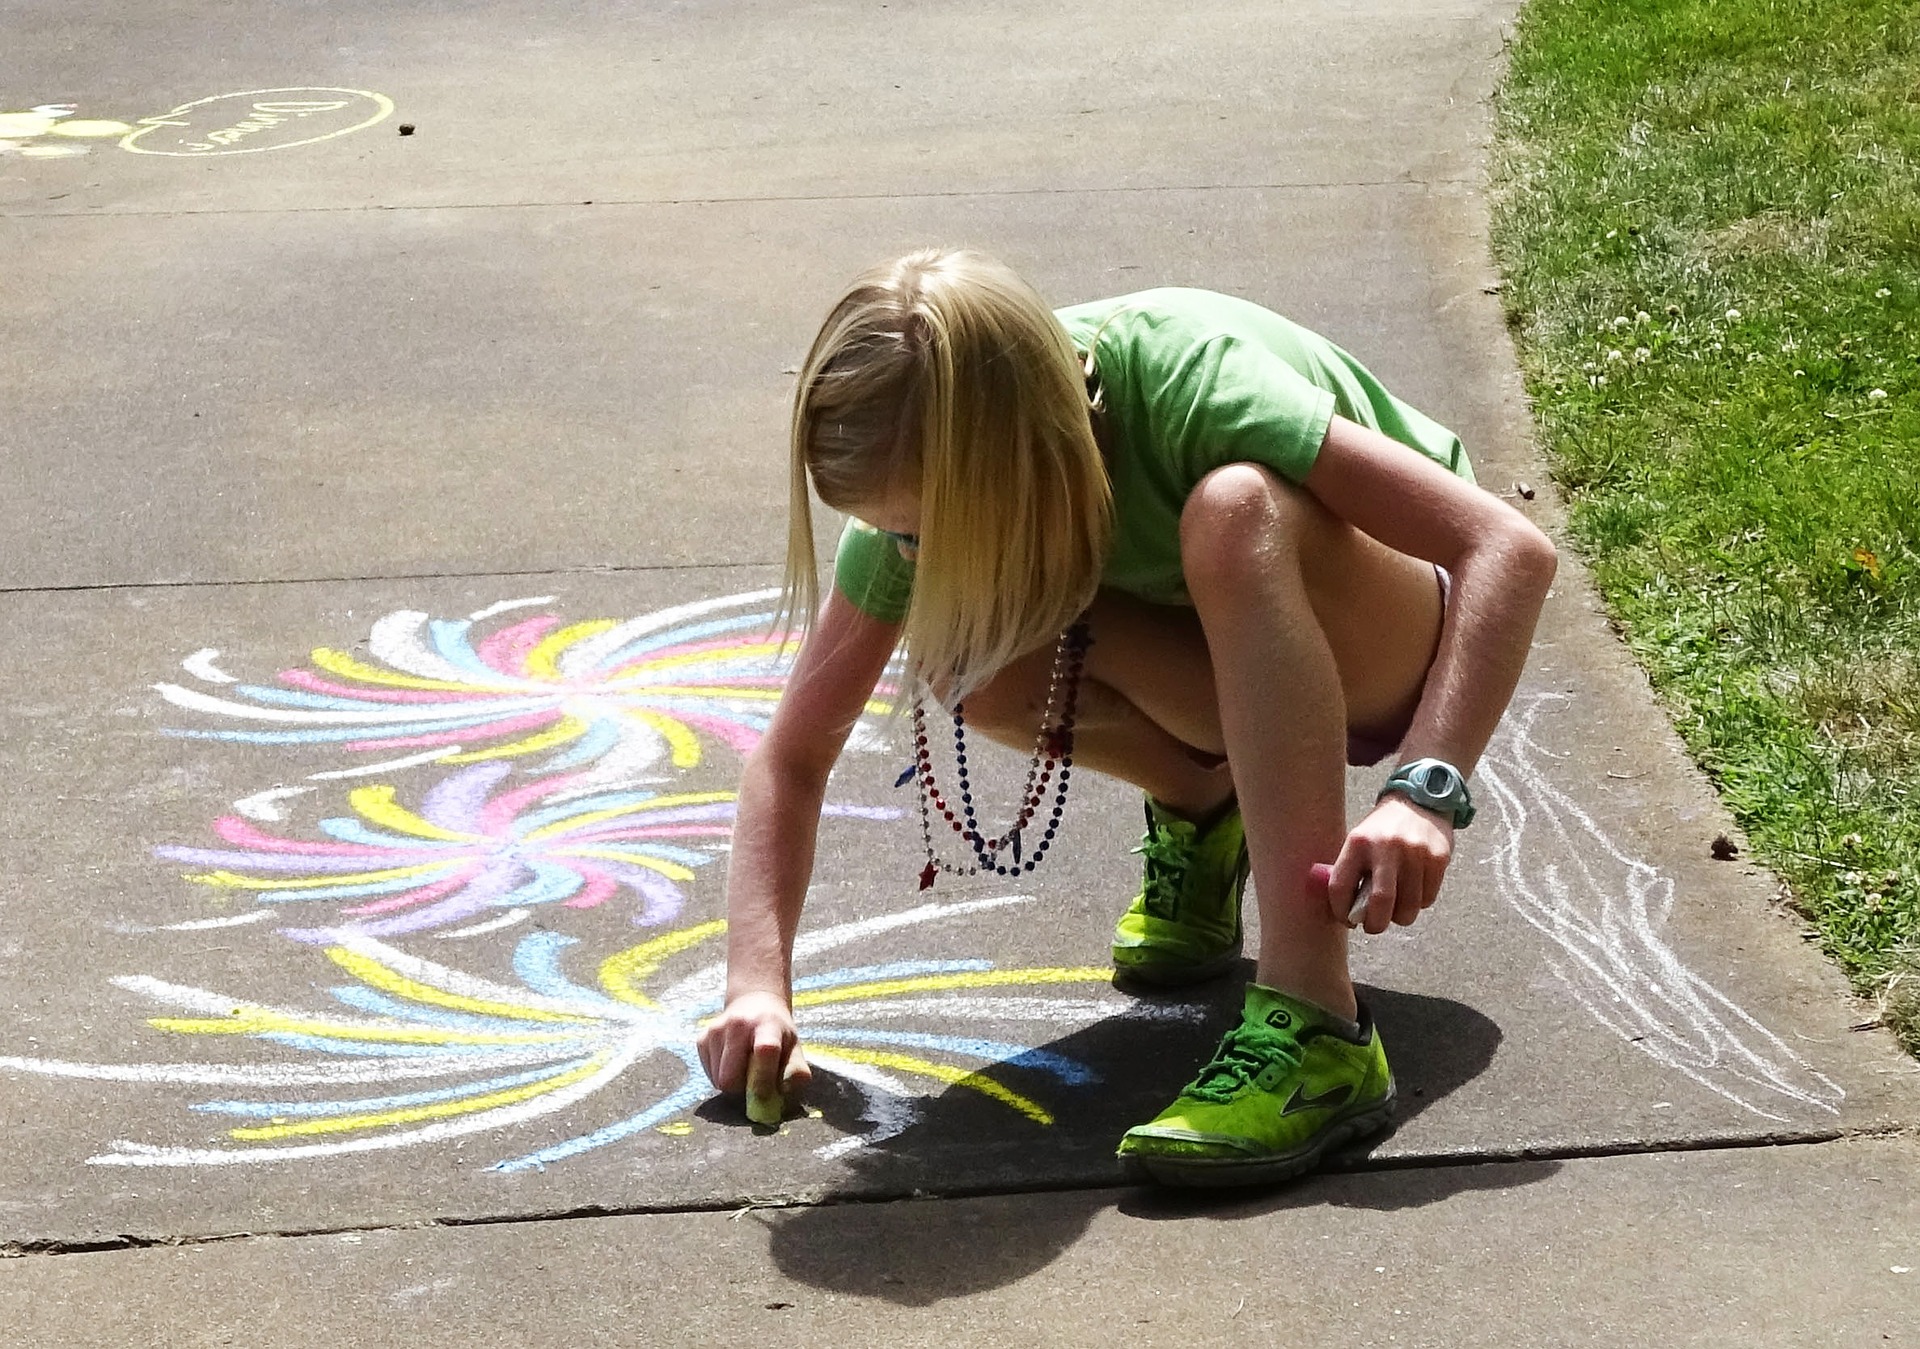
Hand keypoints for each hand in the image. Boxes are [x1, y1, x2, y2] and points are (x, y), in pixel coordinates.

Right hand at [697, 989, 811, 1105]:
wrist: (754, 1003)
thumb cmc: (777, 1033)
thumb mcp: (794, 1047)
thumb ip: (796, 1072)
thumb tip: (784, 1091)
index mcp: (767, 1025)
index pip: (764, 1051)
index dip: (763, 1080)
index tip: (764, 1097)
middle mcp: (737, 1024)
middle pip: (730, 1077)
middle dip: (742, 1089)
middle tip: (754, 1081)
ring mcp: (716, 1031)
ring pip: (718, 1080)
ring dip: (733, 1083)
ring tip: (745, 1067)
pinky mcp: (702, 1039)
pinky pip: (709, 1074)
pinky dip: (721, 1076)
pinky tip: (732, 1061)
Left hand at [1326, 795, 1455, 932]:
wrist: (1419, 801)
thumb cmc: (1383, 830)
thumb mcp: (1359, 842)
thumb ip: (1352, 873)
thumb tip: (1350, 914)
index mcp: (1358, 843)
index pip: (1341, 887)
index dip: (1341, 911)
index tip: (1347, 919)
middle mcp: (1387, 847)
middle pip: (1381, 903)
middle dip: (1375, 925)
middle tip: (1373, 926)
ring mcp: (1415, 853)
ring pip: (1407, 907)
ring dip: (1399, 917)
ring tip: (1395, 907)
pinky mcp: (1438, 859)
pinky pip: (1427, 899)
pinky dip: (1418, 904)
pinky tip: (1413, 890)